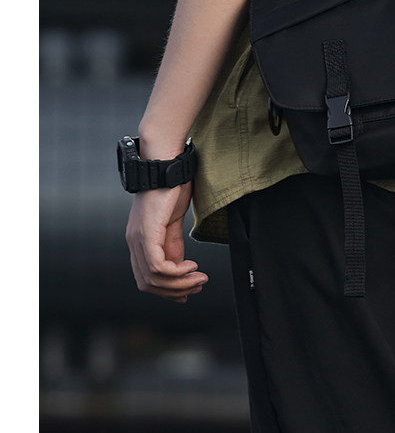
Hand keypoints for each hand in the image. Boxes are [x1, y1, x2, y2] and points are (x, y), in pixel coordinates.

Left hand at [125, 182, 207, 303]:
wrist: (167, 164)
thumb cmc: (171, 186)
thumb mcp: (172, 221)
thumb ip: (173, 244)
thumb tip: (179, 266)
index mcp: (139, 240)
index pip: (146, 277)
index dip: (167, 289)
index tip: (188, 290)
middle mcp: (134, 242)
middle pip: (147, 284)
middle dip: (174, 291)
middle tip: (197, 286)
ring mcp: (138, 239)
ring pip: (153, 279)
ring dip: (179, 284)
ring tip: (199, 279)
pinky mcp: (147, 234)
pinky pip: (158, 267)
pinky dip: (177, 273)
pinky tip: (192, 266)